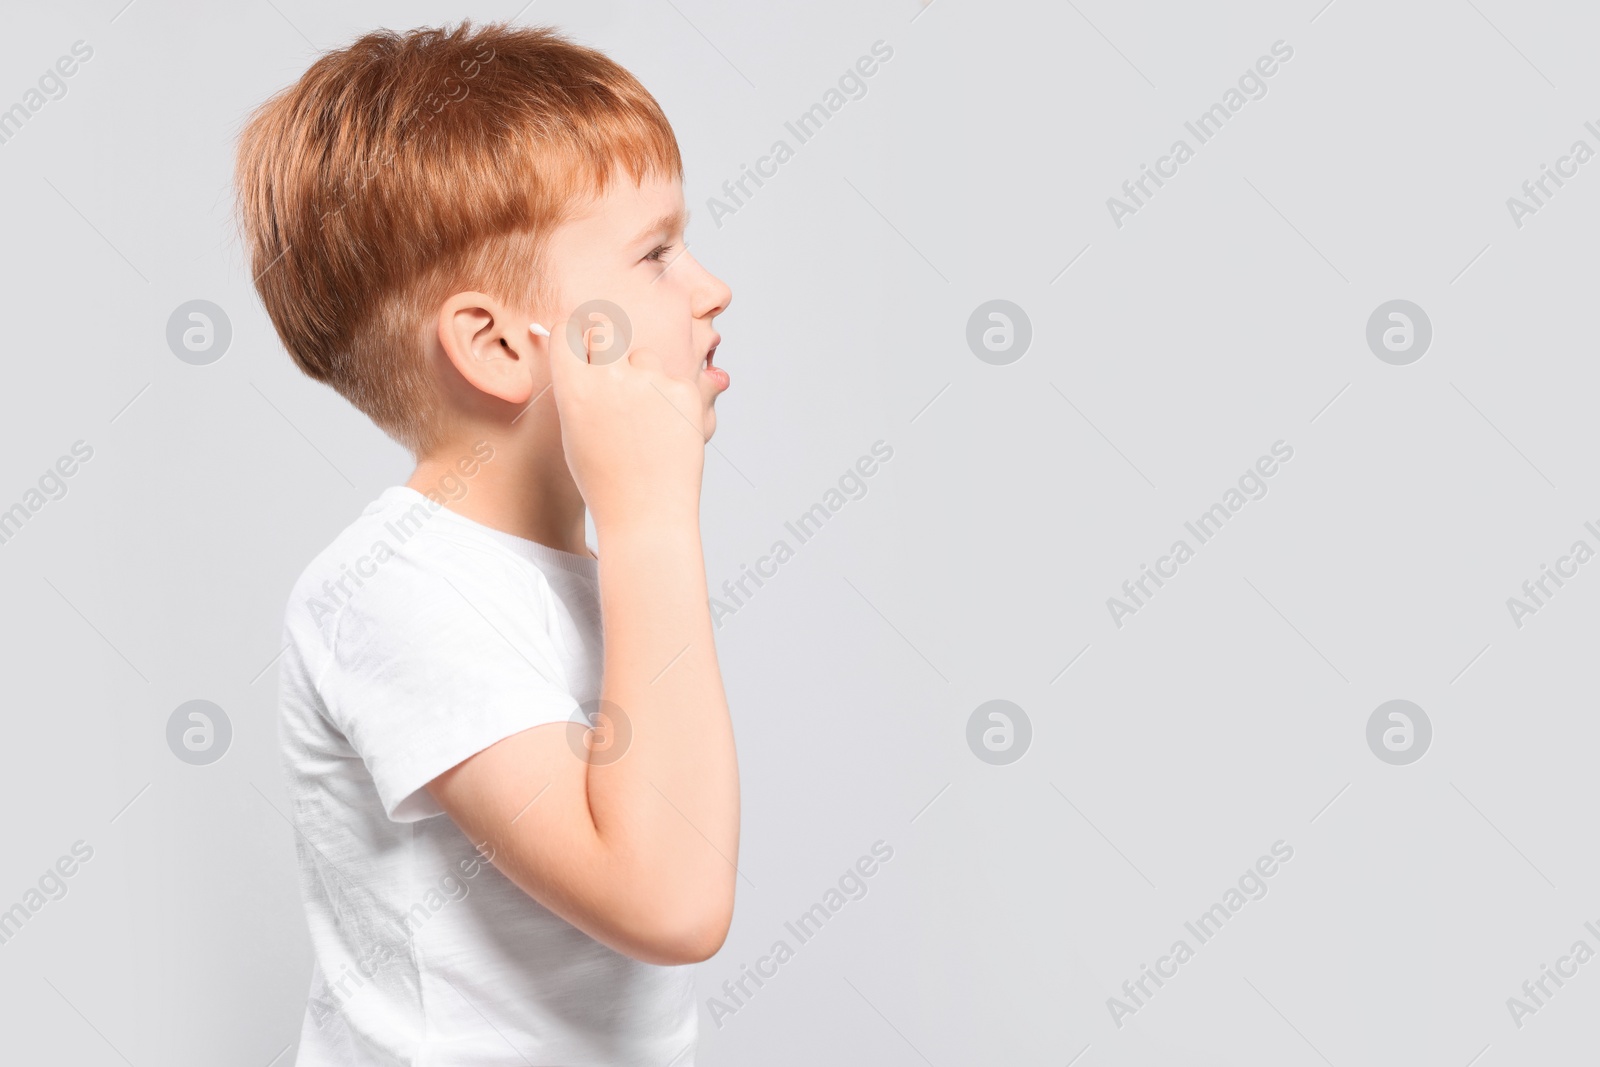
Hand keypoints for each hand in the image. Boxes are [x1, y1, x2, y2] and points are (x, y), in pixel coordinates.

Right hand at [542, 317, 706, 533]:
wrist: (646, 513)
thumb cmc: (606, 479)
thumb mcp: (574, 431)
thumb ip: (578, 388)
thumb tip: (582, 351)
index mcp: (574, 388)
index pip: (568, 330)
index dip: (576, 341)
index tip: (583, 352)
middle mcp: (611, 378)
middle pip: (605, 330)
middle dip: (608, 346)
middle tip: (615, 376)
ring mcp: (651, 383)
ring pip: (644, 356)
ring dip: (644, 377)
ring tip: (644, 423)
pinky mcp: (684, 391)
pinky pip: (673, 380)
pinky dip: (671, 399)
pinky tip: (666, 432)